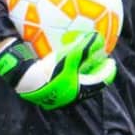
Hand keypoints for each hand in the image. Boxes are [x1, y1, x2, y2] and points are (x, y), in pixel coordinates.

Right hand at [0, 30, 115, 109]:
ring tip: (82, 60)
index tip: (111, 62)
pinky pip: (63, 81)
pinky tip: (61, 62)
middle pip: (89, 83)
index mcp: (80, 89)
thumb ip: (85, 48)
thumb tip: (98, 39)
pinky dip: (68, 72)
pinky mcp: (48, 92)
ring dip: (81, 72)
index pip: (101, 81)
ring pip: (76, 83)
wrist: (24, 79)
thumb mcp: (69, 57)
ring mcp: (59, 95)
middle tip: (99, 60)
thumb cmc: (49, 70)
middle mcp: (71, 95)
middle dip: (94, 71)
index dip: (108, 71)